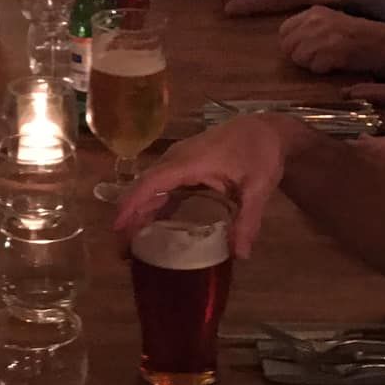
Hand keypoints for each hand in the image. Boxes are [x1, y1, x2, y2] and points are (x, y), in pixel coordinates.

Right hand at [113, 116, 291, 258]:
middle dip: (129, 216)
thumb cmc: (260, 151)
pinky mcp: (184, 168)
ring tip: (130, 246)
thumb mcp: (259, 186)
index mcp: (190, 161)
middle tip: (122, 251)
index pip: (152, 183)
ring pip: (150, 188)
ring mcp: (178, 163)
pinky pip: (162, 188)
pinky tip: (151, 229)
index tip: (117, 227)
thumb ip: (248, 219)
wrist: (266, 129)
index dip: (132, 204)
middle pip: (144, 187)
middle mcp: (177, 160)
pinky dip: (153, 208)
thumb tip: (240, 255)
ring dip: (138, 213)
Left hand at [279, 7, 384, 77]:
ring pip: (299, 58)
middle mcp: (315, 21)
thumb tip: (287, 42)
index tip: (304, 49)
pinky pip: (314, 67)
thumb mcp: (329, 22)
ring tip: (329, 60)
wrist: (380, 43)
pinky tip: (336, 64)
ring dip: (311, 64)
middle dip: (299, 56)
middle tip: (318, 57)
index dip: (291, 44)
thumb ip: (308, 28)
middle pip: (287, 46)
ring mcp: (322, 35)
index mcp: (313, 12)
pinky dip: (323, 70)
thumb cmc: (356, 36)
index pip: (284, 30)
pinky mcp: (330, 51)